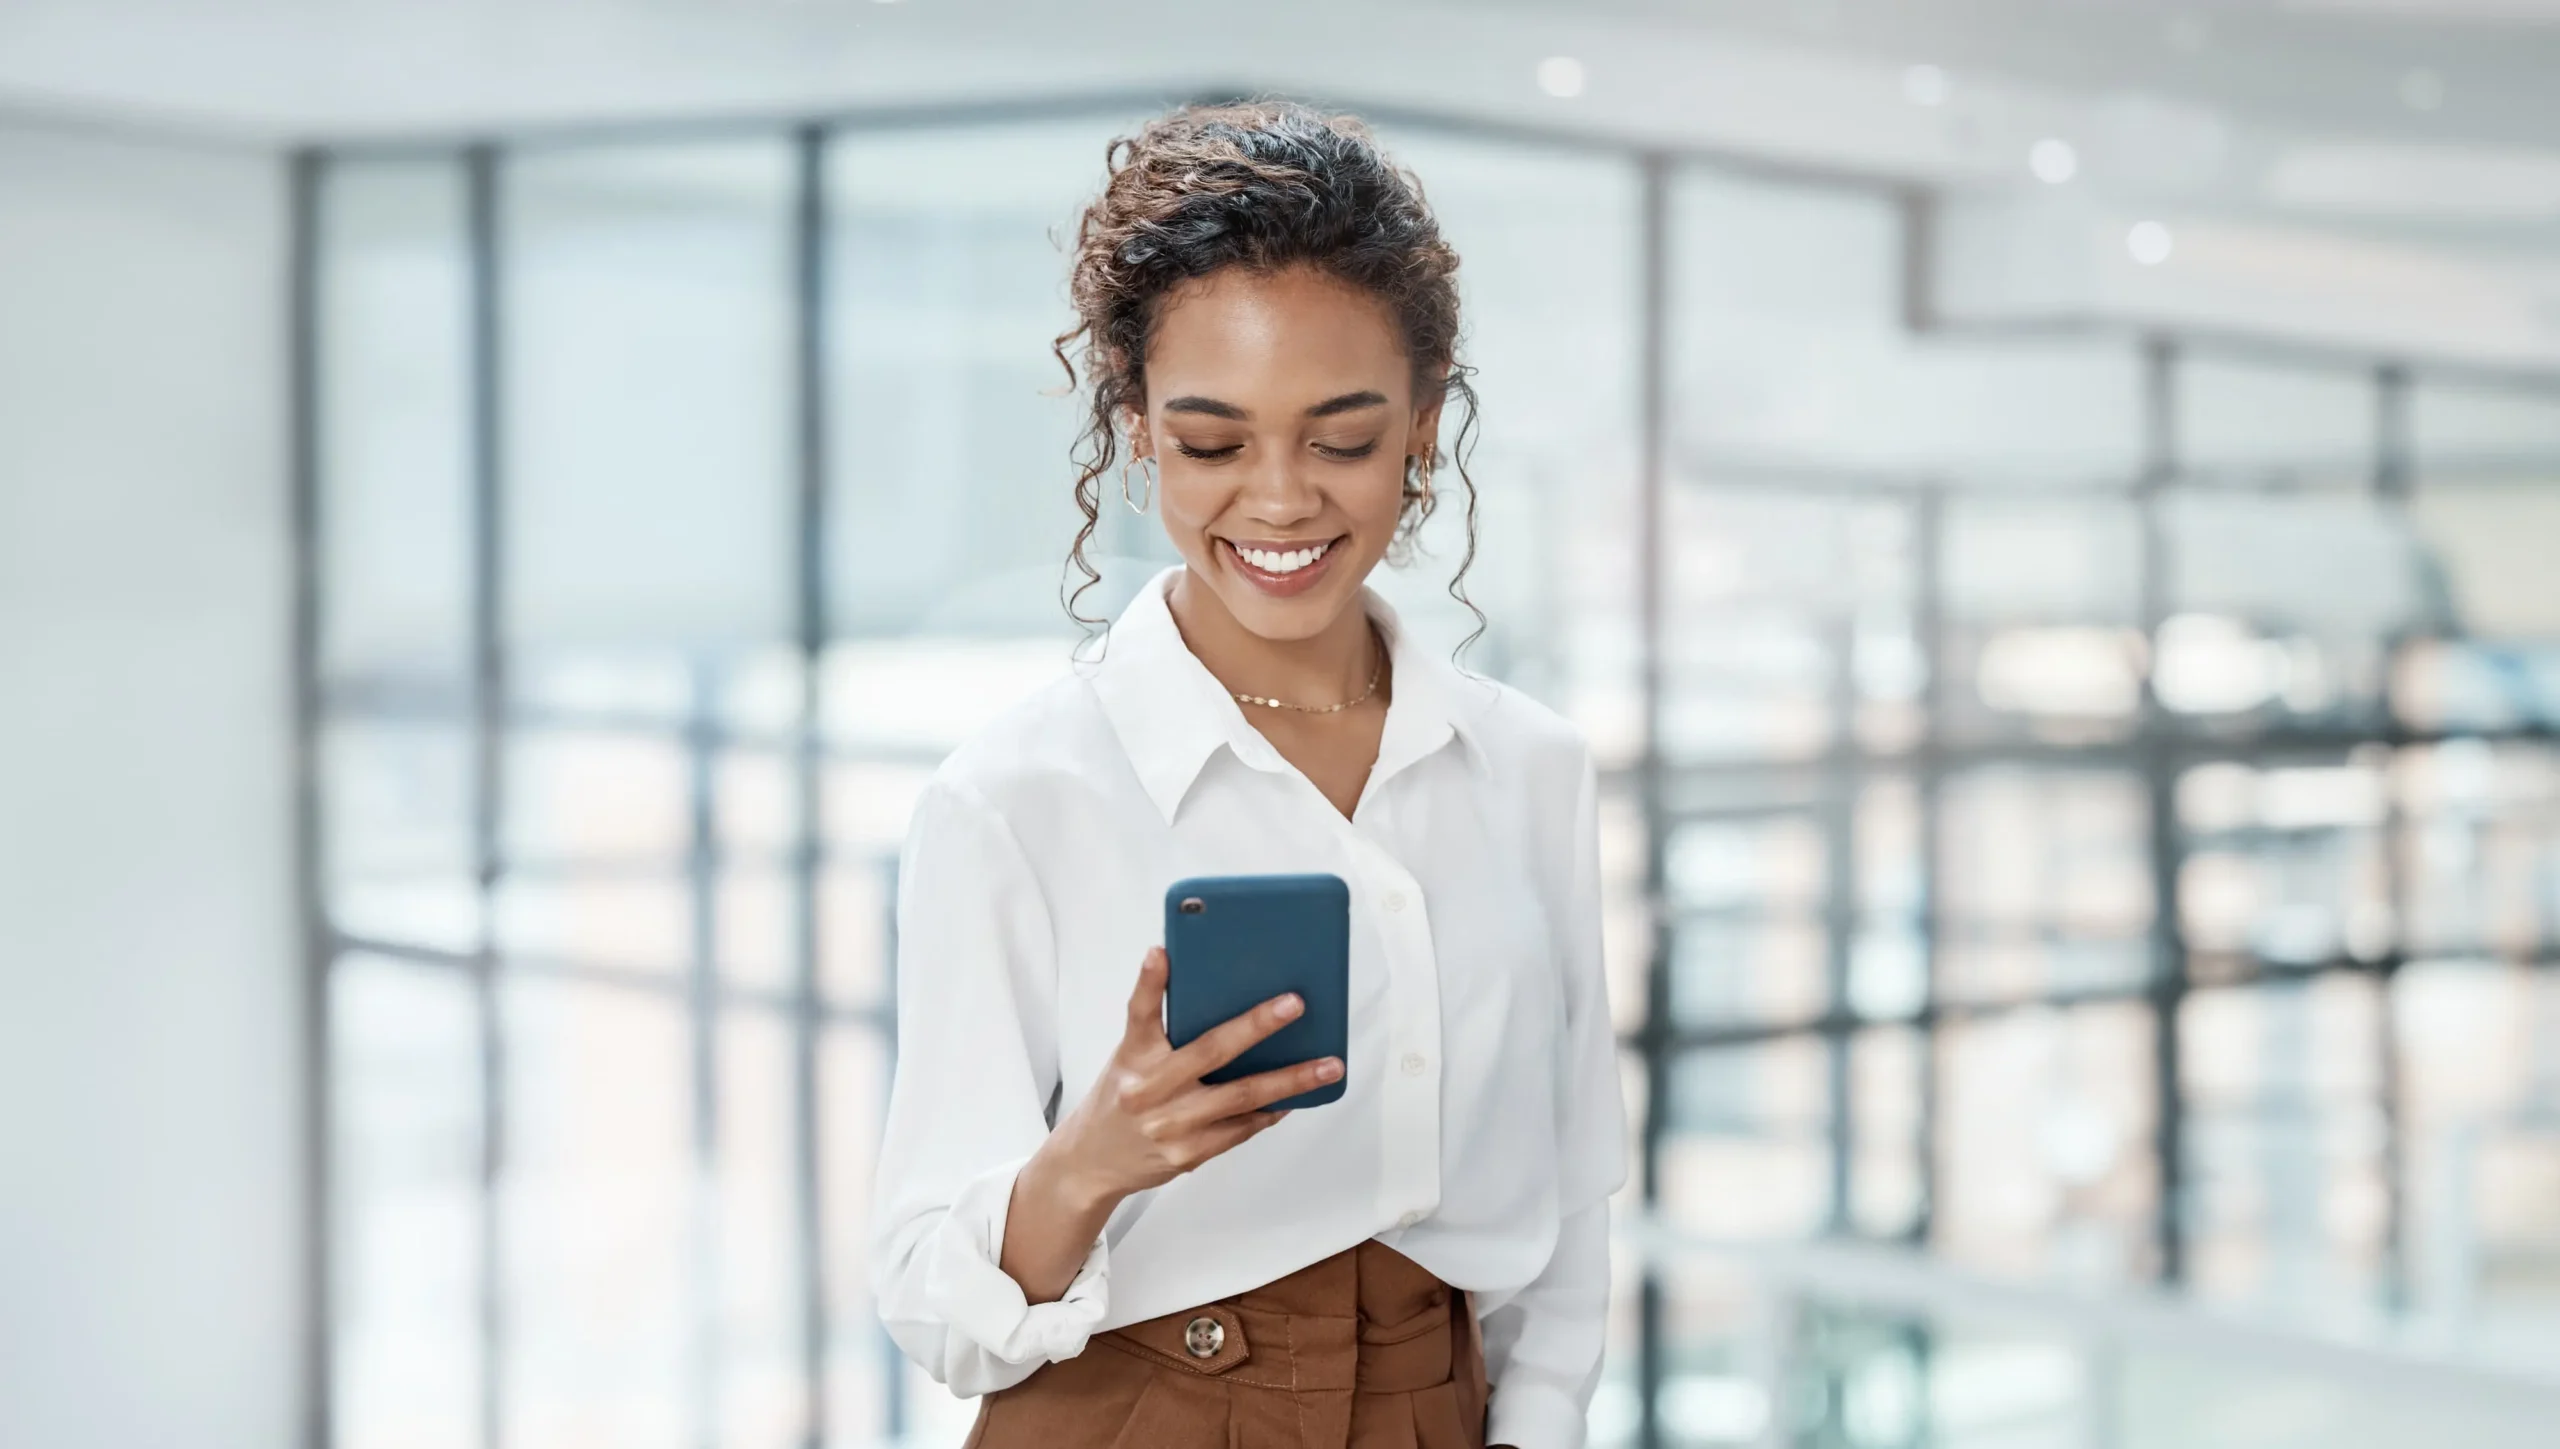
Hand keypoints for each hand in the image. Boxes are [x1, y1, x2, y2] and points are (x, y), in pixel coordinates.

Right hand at [1050, 945, 1341, 1203]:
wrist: (1091, 1162)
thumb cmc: (1119, 1099)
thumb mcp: (1130, 1060)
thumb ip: (1165, 1035)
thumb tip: (1225, 1001)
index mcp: (1132, 1057)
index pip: (1140, 1013)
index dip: (1151, 982)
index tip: (1162, 952)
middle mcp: (1149, 1090)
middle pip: (1210, 1051)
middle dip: (1257, 1025)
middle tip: (1295, 1004)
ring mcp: (1171, 1126)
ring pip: (1241, 1097)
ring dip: (1290, 1080)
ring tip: (1329, 1066)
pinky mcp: (1188, 1154)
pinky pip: (1241, 1128)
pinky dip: (1270, 1111)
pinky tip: (1294, 1098)